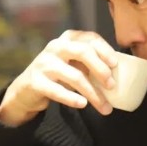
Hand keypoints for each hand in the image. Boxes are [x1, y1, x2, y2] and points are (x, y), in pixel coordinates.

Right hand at [0, 30, 118, 125]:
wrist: (26, 89)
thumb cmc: (58, 75)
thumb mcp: (73, 63)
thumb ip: (91, 63)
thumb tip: (120, 75)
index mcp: (68, 39)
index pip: (90, 38)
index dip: (105, 50)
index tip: (115, 64)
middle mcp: (55, 47)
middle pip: (82, 52)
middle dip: (100, 69)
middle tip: (112, 85)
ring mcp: (44, 63)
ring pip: (74, 76)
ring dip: (93, 93)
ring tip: (104, 107)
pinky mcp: (35, 81)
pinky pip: (57, 91)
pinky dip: (72, 98)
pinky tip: (83, 104)